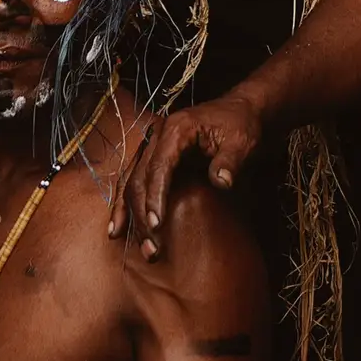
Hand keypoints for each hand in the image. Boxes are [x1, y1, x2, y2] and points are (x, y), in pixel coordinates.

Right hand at [109, 93, 264, 256]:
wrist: (239, 111)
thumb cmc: (241, 125)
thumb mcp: (242, 141)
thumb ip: (230, 161)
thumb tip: (221, 182)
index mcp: (177, 129)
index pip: (159, 166)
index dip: (156, 196)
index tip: (156, 225)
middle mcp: (158, 135)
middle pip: (140, 177)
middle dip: (141, 214)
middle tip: (151, 248)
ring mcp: (154, 146)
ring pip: (131, 181)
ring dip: (128, 213)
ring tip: (126, 242)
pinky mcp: (155, 157)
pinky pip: (134, 181)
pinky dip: (125, 204)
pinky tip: (118, 227)